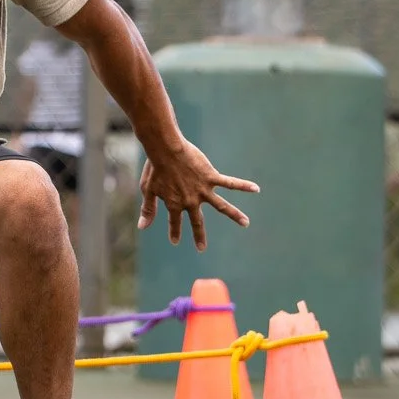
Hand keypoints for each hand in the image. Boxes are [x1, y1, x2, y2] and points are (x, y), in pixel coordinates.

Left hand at [139, 139, 259, 249]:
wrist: (165, 150)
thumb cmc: (154, 168)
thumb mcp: (148, 190)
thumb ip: (147, 209)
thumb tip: (142, 227)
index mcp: (174, 204)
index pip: (174, 221)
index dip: (174, 231)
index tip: (175, 241)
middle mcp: (191, 201)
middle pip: (197, 221)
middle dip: (199, 235)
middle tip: (201, 248)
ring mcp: (203, 191)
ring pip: (222, 206)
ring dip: (235, 215)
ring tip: (246, 223)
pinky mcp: (211, 177)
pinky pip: (230, 183)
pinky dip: (243, 186)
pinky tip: (256, 188)